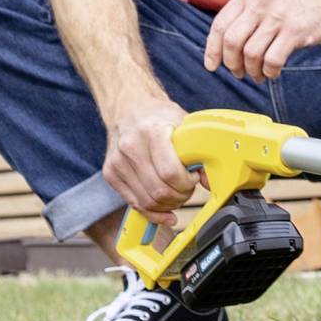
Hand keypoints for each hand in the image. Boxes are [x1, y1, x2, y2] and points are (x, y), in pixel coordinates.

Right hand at [101, 99, 196, 231]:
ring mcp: (117, 161)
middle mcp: (131, 146)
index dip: (187, 182)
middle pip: (159, 191)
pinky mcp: (110, 173)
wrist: (130, 108)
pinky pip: (135, 204)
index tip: (194, 177)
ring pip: (148, 201)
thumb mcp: (185, 125)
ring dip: (168, 205)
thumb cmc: (160, 117)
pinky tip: (166, 210)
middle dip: (181, 196)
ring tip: (177, 194)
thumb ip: (200, 151)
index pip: (171, 172)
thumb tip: (210, 181)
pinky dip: (153, 212)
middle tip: (188, 188)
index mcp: (152, 131)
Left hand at [204, 0, 320, 82]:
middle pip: (232, 41)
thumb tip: (221, 44)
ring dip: (251, 71)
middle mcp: (260, 2)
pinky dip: (269, 72)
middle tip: (238, 73)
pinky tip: (273, 73)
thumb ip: (244, 11)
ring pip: (251, 54)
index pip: (220, 25)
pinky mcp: (296, 31)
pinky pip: (272, 60)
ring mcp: (278, 16)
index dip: (212, 49)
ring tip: (258, 75)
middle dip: (232, 63)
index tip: (212, 65)